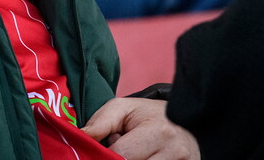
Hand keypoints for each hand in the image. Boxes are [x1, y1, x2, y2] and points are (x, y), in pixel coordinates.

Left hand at [82, 97, 199, 159]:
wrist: (183, 123)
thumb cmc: (147, 116)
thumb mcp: (122, 108)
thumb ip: (99, 122)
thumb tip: (79, 136)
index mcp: (159, 133)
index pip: (121, 155)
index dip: (106, 153)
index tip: (108, 146)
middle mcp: (175, 153)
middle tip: (123, 149)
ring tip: (137, 153)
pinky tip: (145, 158)